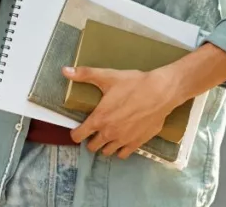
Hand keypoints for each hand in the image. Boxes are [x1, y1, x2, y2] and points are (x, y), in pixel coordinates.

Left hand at [66, 66, 182, 158]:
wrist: (161, 92)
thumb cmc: (134, 84)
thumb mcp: (108, 76)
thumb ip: (85, 74)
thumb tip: (64, 71)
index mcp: (99, 119)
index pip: (78, 136)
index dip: (76, 133)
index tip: (79, 128)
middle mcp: (109, 134)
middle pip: (92, 147)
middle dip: (91, 139)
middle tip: (96, 129)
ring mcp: (123, 140)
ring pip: (107, 152)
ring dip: (105, 145)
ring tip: (109, 134)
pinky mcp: (137, 143)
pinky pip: (123, 154)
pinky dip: (120, 149)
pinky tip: (123, 139)